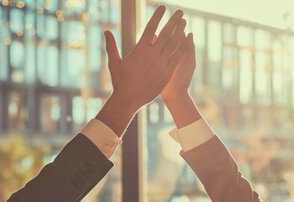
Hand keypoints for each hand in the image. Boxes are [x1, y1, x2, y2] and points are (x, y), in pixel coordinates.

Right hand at [96, 6, 190, 135]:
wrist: (128, 99)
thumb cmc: (119, 81)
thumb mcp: (114, 62)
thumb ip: (111, 45)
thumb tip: (106, 31)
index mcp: (140, 49)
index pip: (151, 28)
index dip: (157, 16)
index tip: (162, 8)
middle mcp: (152, 55)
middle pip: (166, 33)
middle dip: (173, 21)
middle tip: (179, 11)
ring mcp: (161, 64)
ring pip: (174, 44)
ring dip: (180, 31)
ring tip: (184, 22)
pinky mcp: (167, 73)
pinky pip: (177, 57)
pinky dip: (182, 47)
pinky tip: (187, 40)